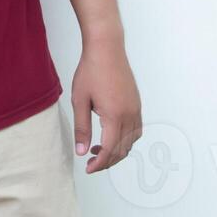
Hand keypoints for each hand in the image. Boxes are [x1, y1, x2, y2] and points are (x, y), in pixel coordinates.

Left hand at [71, 37, 141, 174]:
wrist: (106, 48)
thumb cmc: (91, 70)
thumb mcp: (80, 100)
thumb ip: (82, 128)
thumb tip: (81, 151)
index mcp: (114, 116)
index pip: (110, 149)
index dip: (99, 163)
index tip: (88, 168)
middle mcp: (129, 114)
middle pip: (122, 149)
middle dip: (107, 160)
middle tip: (91, 162)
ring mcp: (135, 108)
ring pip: (131, 141)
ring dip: (117, 150)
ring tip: (99, 149)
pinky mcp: (137, 103)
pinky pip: (136, 129)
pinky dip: (126, 139)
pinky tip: (112, 135)